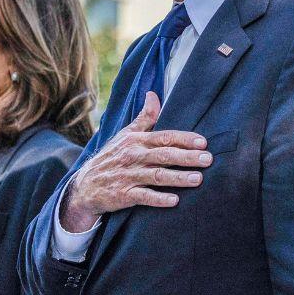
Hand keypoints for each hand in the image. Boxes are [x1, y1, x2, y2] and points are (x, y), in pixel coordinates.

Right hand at [59, 92, 211, 232]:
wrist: (85, 185)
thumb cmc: (111, 157)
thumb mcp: (125, 135)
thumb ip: (144, 117)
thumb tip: (153, 94)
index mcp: (136, 141)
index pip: (164, 137)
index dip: (184, 139)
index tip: (203, 142)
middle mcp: (133, 156)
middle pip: (164, 155)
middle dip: (187, 157)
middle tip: (208, 160)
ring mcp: (128, 176)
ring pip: (157, 176)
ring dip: (178, 178)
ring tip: (198, 179)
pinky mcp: (123, 194)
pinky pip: (143, 197)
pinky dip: (158, 199)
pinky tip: (174, 201)